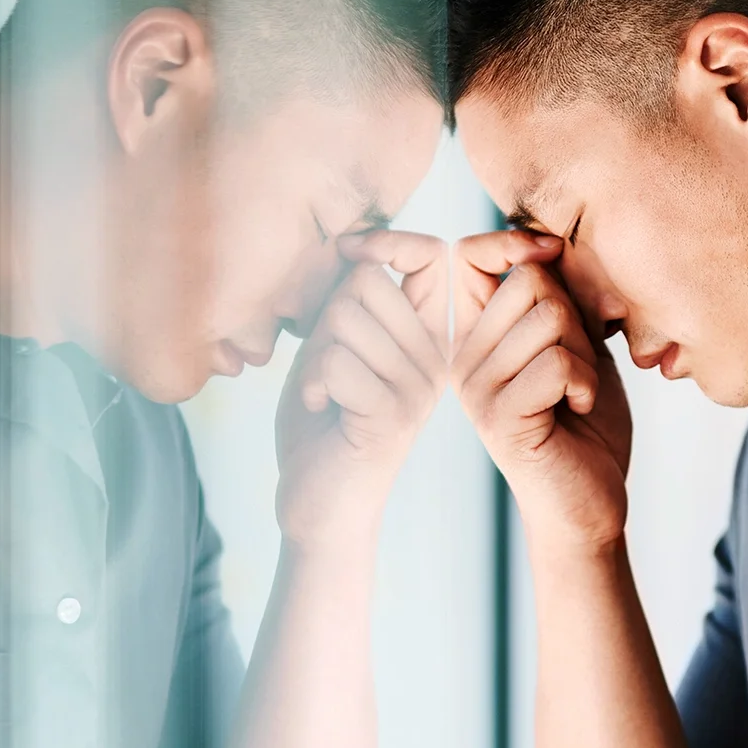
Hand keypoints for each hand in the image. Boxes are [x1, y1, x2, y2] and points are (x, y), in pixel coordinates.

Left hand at [274, 229, 448, 550]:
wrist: (320, 505)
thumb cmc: (322, 423)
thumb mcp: (334, 347)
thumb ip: (348, 303)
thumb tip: (352, 247)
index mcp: (428, 337)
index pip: (431, 257)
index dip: (387, 241)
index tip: (349, 255)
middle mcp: (435, 359)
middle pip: (367, 284)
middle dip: (324, 318)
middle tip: (325, 367)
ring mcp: (419, 388)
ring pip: (345, 318)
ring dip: (315, 356)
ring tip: (325, 394)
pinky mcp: (393, 416)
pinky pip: (335, 362)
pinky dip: (312, 384)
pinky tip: (322, 411)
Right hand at [452, 230, 631, 553]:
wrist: (588, 505)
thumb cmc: (586, 425)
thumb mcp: (579, 346)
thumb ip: (562, 298)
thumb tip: (554, 243)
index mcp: (475, 335)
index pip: (468, 255)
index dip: (513, 243)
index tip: (554, 257)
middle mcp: (462, 357)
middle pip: (529, 282)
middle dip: (576, 318)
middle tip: (579, 367)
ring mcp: (476, 388)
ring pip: (549, 319)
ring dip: (585, 356)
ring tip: (577, 392)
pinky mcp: (499, 417)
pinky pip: (557, 363)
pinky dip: (586, 383)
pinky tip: (579, 409)